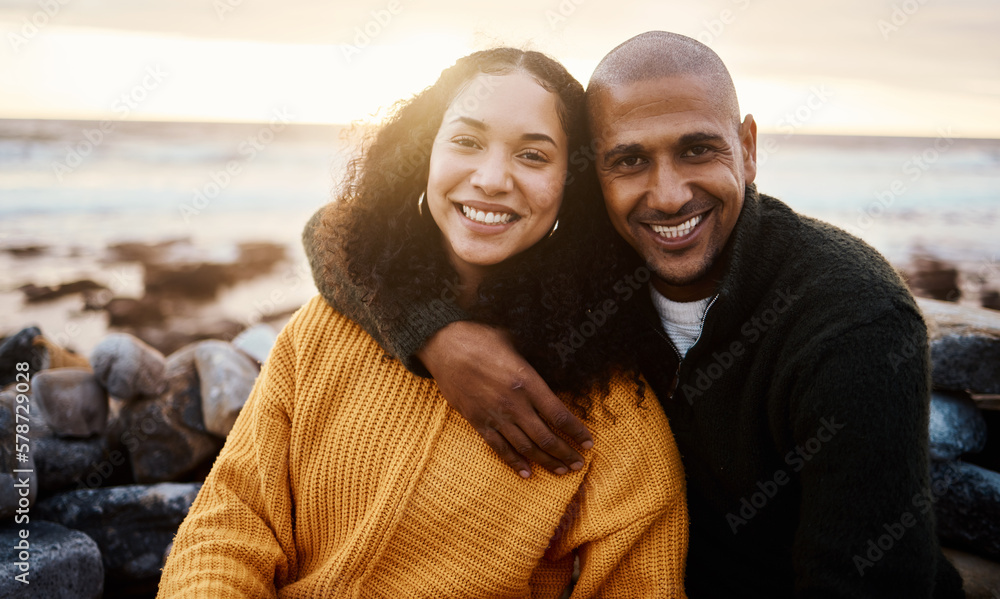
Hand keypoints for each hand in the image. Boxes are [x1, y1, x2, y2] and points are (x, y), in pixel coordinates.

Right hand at [416, 321, 593, 477]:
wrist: (444, 346)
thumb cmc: (481, 338)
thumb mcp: (515, 342)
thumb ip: (534, 357)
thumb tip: (555, 354)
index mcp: (527, 381)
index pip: (559, 414)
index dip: (576, 432)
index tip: (588, 442)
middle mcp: (514, 403)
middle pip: (546, 437)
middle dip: (566, 453)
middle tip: (579, 464)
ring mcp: (495, 415)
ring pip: (526, 447)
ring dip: (546, 461)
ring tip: (562, 471)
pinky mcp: (478, 421)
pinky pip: (499, 448)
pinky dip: (514, 462)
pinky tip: (527, 472)